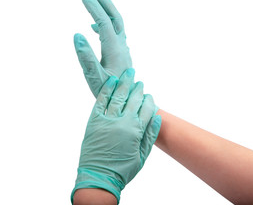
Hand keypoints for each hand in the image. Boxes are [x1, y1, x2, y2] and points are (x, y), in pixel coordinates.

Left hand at [71, 68, 160, 203]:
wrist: (98, 178)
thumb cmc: (122, 169)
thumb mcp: (142, 156)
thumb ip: (150, 135)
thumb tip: (158, 117)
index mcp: (136, 130)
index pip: (147, 108)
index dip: (149, 100)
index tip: (149, 96)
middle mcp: (122, 122)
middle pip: (133, 99)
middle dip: (138, 88)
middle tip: (139, 81)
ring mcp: (107, 120)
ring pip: (118, 96)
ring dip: (124, 83)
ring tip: (128, 74)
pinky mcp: (94, 121)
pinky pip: (101, 101)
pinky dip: (107, 90)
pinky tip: (112, 81)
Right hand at [74, 0, 131, 96]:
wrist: (127, 101)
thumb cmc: (111, 92)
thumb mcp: (95, 78)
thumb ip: (86, 57)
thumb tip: (77, 35)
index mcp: (114, 50)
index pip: (104, 23)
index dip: (94, 8)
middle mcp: (121, 47)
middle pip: (116, 19)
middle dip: (105, 3)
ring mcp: (123, 50)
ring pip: (117, 25)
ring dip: (107, 12)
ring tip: (95, 3)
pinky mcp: (121, 54)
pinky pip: (115, 34)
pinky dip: (105, 26)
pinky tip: (95, 27)